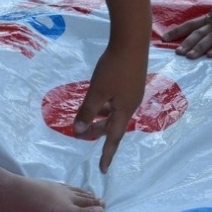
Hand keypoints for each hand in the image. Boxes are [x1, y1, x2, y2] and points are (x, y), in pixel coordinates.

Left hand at [70, 44, 145, 172]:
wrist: (132, 42)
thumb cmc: (114, 67)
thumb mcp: (97, 91)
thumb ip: (87, 112)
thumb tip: (78, 131)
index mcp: (124, 110)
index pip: (113, 139)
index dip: (107, 155)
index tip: (102, 170)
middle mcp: (131, 105)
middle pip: (114, 126)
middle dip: (97, 132)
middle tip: (79, 133)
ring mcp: (133, 93)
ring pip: (115, 113)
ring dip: (101, 119)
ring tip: (86, 118)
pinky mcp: (132, 83)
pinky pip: (118, 103)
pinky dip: (106, 107)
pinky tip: (98, 100)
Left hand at [161, 7, 211, 58]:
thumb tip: (208, 18)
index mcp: (211, 18)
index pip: (190, 25)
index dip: (177, 32)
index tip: (164, 39)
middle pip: (198, 33)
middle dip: (187, 43)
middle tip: (178, 52)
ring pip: (209, 38)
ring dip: (199, 48)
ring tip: (189, 56)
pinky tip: (210, 55)